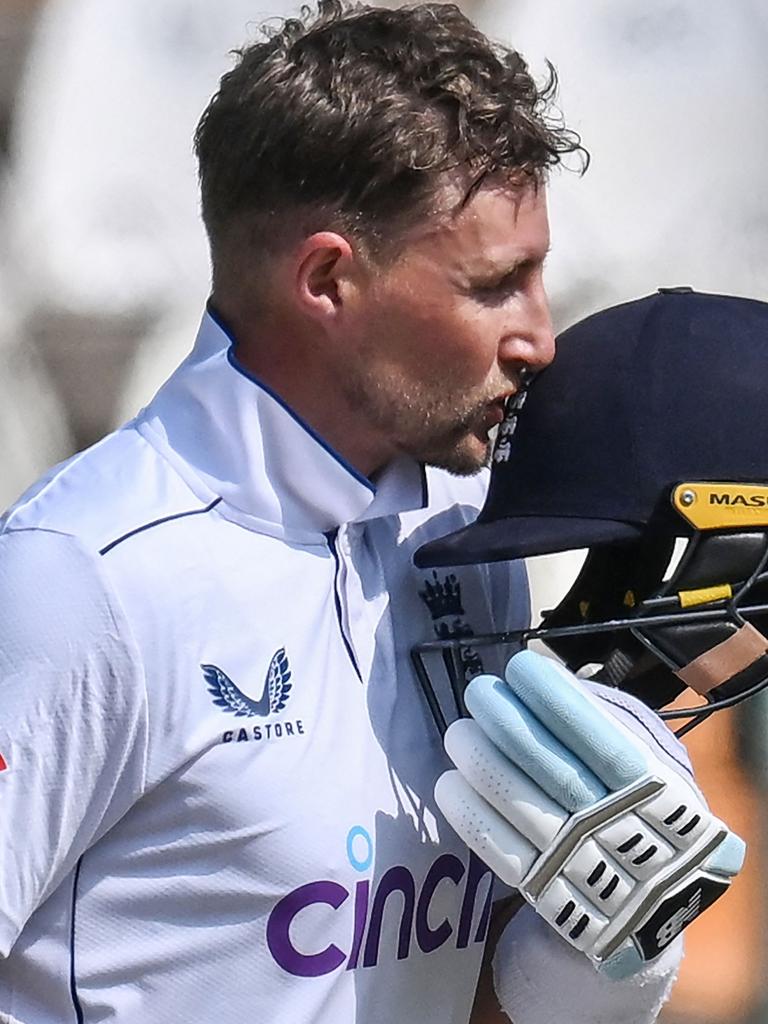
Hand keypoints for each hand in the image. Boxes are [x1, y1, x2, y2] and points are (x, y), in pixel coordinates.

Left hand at [436, 650, 744, 978]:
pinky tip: (449, 783)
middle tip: (478, 692)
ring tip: (458, 732)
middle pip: (556, 771)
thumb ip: (613, 721)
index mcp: (651, 787)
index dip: (557, 701)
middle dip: (508, 724)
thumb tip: (553, 684)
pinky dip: (471, 817)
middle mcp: (615, 825)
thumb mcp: (659, 758)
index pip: (602, 741)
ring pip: (523, 808)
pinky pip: (503, 854)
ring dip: (482, 763)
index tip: (520, 667)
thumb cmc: (655, 806)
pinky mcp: (548, 893)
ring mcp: (579, 863)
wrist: (665, 898)